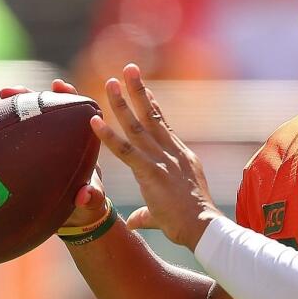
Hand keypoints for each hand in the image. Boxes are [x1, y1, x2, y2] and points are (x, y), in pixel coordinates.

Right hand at [0, 80, 106, 229]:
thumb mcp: (92, 202)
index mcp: (78, 141)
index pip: (73, 110)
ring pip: (16, 122)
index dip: (66, 94)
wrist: (72, 216)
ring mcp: (35, 145)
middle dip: (23, 97)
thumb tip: (85, 195)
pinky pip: (0, 142)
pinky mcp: (19, 156)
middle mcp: (55, 138)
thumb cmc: (87, 203)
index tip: (57, 85)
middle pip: (39, 109)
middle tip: (6, 91)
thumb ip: (92, 198)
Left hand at [93, 63, 221, 250]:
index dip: (153, 105)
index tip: (145, 89)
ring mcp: (161, 160)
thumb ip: (146, 214)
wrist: (203, 228)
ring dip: (123, 103)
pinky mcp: (151, 173)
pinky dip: (108, 135)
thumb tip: (134, 222)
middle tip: (128, 70)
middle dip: (139, 91)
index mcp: (180, 157)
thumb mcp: (166, 214)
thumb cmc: (190, 224)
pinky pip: (125, 150)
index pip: (164, 125)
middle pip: (152, 116)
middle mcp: (172, 152)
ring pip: (138, 126)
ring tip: (111, 82)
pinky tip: (94, 121)